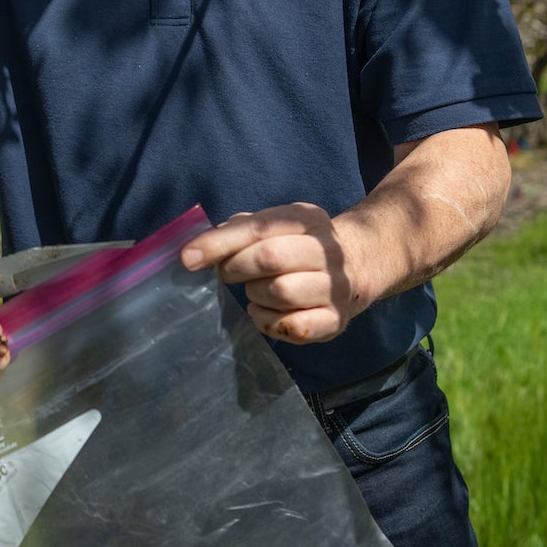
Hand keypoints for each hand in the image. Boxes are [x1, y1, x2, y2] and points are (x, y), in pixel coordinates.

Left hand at [179, 203, 371, 344]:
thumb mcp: (277, 225)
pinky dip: (268, 322)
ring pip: (281, 293)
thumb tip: (200, 248)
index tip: (188, 258)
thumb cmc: (298, 245)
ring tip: (255, 292)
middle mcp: (328, 250)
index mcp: (307, 219)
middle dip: (236, 268)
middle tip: (227, 275)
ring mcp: (336, 286)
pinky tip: (266, 313)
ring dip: (255, 296)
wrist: (358, 266)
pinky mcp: (336, 320)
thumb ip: (240, 229)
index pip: (259, 227)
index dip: (219, 243)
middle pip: (270, 258)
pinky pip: (293, 327)